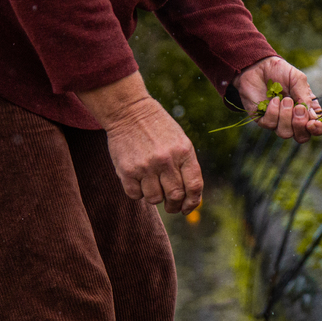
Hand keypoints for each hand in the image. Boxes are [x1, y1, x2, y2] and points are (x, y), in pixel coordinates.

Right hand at [77, 73, 202, 213]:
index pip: (194, 186)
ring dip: (154, 197)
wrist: (129, 112)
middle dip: (174, 206)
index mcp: (184, 152)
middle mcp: (166, 160)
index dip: (193, 202)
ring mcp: (146, 166)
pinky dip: (137, 192)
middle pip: (175, 196)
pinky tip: (138, 179)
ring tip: (151, 184)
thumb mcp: (180, 142)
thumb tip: (189, 198)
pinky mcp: (127, 170)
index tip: (187, 208)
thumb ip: (186, 167)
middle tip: (170, 206)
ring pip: (154, 199)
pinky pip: (135, 195)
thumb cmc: (158, 129)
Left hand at [234, 56, 321, 142]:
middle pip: (302, 137)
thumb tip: (313, 116)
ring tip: (284, 100)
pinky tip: (273, 99)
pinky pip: (270, 125)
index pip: (316, 128)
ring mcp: (278, 121)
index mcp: (307, 110)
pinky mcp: (263, 120)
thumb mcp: (298, 79)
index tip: (312, 122)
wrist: (258, 67)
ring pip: (285, 133)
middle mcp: (293, 119)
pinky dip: (273, 111)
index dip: (317, 129)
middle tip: (298, 108)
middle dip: (300, 125)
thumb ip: (306, 97)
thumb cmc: (280, 72)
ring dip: (285, 117)